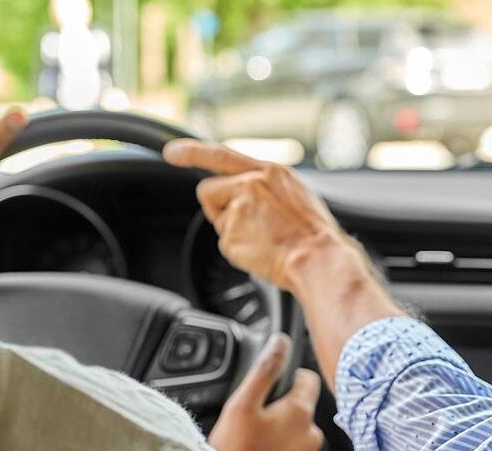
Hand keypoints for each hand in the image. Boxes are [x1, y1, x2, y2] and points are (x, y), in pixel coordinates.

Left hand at [163, 140, 356, 291]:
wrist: (319, 258)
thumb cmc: (314, 233)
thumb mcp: (296, 193)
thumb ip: (267, 186)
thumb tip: (246, 190)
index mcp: (270, 171)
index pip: (222, 154)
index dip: (192, 152)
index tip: (172, 153)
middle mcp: (251, 183)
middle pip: (209, 189)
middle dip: (217, 206)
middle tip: (243, 223)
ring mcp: (240, 207)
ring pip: (218, 218)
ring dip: (232, 229)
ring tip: (263, 238)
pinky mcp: (232, 232)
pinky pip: (225, 242)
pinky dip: (238, 249)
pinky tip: (261, 250)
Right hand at [210, 335, 323, 450]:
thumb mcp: (242, 405)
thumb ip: (265, 370)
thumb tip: (280, 342)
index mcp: (300, 412)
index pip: (307, 379)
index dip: (288, 378)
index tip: (270, 389)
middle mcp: (312, 435)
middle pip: (301, 410)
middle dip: (281, 412)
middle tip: (254, 422)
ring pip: (298, 437)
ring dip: (282, 437)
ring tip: (256, 446)